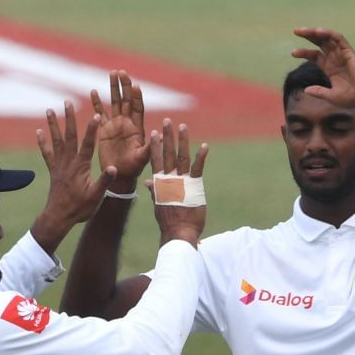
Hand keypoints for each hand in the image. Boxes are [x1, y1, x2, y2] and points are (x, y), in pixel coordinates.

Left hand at [30, 99, 110, 251]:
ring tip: (50, 110)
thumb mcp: (96, 196)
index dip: (92, 129)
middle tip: (68, 102)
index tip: (96, 115)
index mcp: (81, 167)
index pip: (88, 145)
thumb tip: (114, 168)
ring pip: (56, 141)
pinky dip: (43, 142)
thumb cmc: (79, 208)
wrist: (59, 217)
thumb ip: (104, 181)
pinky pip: (47, 154)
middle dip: (69, 119)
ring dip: (53, 125)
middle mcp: (68, 163)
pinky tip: (39, 131)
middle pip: (69, 137)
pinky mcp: (53, 171)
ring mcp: (59, 166)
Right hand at [90, 69, 150, 187]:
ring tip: (112, 73)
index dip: (137, 97)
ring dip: (113, 88)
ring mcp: (115, 125)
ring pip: (114, 103)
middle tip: (121, 72)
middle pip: (126, 100)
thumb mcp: (143, 158)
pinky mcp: (104, 130)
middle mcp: (127, 123)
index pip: (137, 108)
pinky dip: (97, 102)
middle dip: (124, 86)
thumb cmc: (133, 169)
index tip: (135, 85)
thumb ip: (150, 147)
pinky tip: (94, 91)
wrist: (119, 176)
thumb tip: (160, 135)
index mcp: (137, 128)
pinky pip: (100, 113)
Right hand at [149, 120, 207, 246]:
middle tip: (167, 121)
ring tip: (183, 127)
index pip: (156, 161)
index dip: (155, 146)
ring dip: (182, 141)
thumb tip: (148, 182)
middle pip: (167, 154)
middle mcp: (169, 179)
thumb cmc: (169, 222)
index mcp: (160, 183)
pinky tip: (205, 146)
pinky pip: (198, 169)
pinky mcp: (194, 187)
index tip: (153, 133)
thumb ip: (156, 191)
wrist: (178, 232)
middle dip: (167, 137)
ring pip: (181, 157)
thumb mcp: (159, 205)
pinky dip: (201, 157)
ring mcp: (182, 182)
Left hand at [291, 27, 354, 107]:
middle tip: (295, 31)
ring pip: (327, 38)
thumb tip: (305, 90)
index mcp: (330, 68)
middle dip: (308, 36)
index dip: (304, 53)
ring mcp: (342, 54)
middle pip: (319, 43)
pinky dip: (329, 33)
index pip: (315, 56)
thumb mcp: (331, 96)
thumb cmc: (352, 98)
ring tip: (303, 30)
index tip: (293, 53)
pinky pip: (338, 38)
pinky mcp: (349, 51)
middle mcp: (335, 59)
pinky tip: (319, 31)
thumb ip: (319, 92)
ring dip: (316, 32)